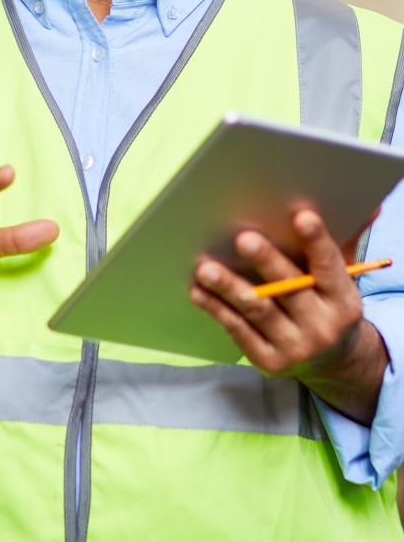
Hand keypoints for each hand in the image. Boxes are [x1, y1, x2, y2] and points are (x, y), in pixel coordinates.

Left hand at [189, 208, 386, 423]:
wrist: (333, 362)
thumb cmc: (327, 304)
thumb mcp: (340, 279)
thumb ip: (343, 242)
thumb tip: (370, 205)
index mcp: (342, 300)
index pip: (330, 267)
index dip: (316, 241)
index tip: (302, 216)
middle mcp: (322, 326)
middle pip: (289, 289)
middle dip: (267, 262)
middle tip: (244, 239)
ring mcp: (295, 347)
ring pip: (257, 310)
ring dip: (229, 287)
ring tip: (205, 268)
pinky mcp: (269, 361)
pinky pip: (238, 331)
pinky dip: (216, 309)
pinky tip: (198, 291)